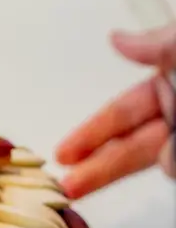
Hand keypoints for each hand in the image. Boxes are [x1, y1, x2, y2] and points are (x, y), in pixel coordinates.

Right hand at [56, 25, 174, 198]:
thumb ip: (158, 46)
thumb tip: (117, 38)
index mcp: (172, 82)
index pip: (121, 113)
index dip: (90, 133)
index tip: (62, 154)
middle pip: (131, 146)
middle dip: (96, 168)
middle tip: (67, 188)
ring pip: (162, 161)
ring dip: (161, 159)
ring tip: (167, 154)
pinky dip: (173, 163)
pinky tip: (172, 158)